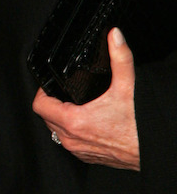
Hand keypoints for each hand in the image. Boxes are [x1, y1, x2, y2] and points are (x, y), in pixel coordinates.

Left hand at [32, 27, 139, 169]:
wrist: (154, 150)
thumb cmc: (139, 126)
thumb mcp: (128, 86)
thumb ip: (120, 57)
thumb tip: (115, 36)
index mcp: (75, 122)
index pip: (39, 106)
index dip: (42, 91)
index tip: (50, 84)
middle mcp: (72, 140)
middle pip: (46, 118)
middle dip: (52, 103)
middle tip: (64, 91)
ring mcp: (79, 150)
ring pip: (56, 132)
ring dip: (60, 118)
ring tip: (73, 104)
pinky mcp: (87, 157)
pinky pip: (70, 143)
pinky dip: (72, 132)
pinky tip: (85, 122)